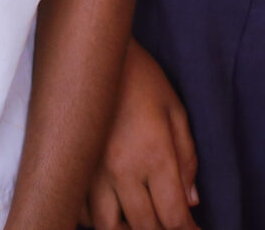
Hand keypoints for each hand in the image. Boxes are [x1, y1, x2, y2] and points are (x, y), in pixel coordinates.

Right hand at [85, 42, 198, 229]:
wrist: (97, 52)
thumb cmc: (142, 78)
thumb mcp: (176, 113)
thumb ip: (187, 159)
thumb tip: (191, 201)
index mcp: (154, 156)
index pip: (174, 216)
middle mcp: (121, 170)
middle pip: (143, 227)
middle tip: (169, 221)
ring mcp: (92, 170)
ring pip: (106, 225)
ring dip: (126, 228)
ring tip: (138, 219)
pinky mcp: (72, 164)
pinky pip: (80, 209)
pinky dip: (94, 217)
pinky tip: (110, 208)